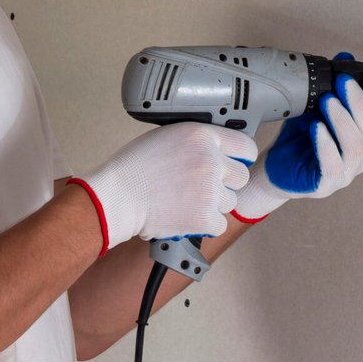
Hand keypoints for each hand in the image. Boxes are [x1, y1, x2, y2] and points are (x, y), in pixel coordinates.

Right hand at [71, 122, 254, 252]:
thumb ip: (197, 142)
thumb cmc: (134, 167)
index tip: (237, 163)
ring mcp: (210, 190)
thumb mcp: (168, 136)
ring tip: (187, 201)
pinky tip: (186, 216)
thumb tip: (217, 152)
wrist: (117, 196)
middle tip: (202, 187)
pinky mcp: (205, 217)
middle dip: (225, 183)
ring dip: (213, 204)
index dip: (241, 157)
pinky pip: (220, 224)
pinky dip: (205, 224)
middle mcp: (210, 161)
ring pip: (230, 202)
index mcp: (202, 136)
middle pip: (241, 176)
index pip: (245, 145)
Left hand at [233, 58, 362, 222]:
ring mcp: (346, 172)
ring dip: (343, 118)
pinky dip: (326, 143)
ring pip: (356, 145)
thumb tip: (345, 58)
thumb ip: (330, 86)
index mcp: (362, 137)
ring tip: (326, 100)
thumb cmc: (297, 139)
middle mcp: (359, 155)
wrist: (274, 168)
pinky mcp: (326, 184)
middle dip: (359, 101)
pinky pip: (334, 165)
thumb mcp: (314, 106)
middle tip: (342, 82)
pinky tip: (317, 127)